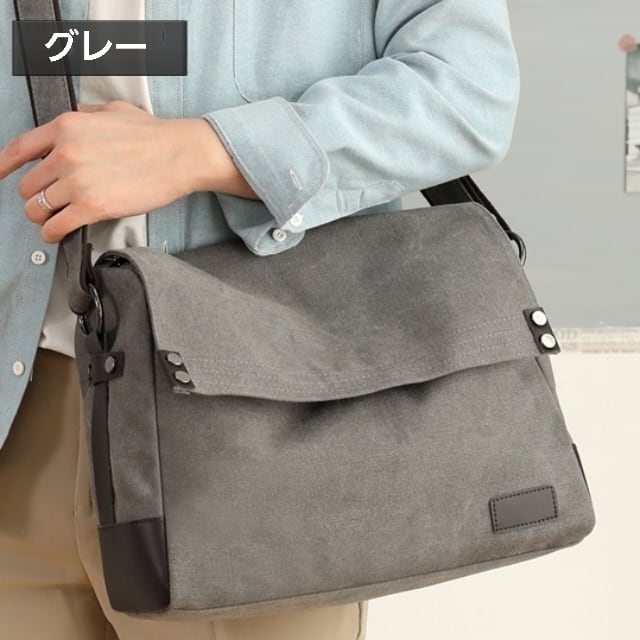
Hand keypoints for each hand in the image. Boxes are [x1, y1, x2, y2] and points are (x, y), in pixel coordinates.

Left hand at [0, 101, 256, 242]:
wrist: (179, 155)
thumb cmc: (154, 135)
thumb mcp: (113, 110)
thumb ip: (86, 114)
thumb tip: (77, 116)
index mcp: (66, 127)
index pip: (20, 149)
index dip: (4, 166)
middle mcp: (65, 153)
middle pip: (28, 184)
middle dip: (35, 196)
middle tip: (48, 202)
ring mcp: (77, 181)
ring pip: (38, 208)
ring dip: (43, 217)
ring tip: (53, 219)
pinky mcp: (93, 207)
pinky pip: (56, 226)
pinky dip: (52, 233)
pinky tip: (56, 234)